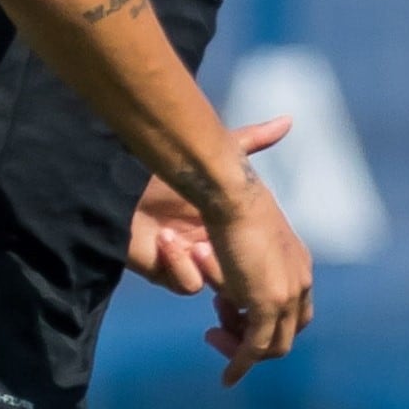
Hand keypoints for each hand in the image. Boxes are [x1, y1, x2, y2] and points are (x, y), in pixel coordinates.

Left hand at [129, 119, 282, 293]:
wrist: (121, 175)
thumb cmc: (169, 165)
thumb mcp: (219, 153)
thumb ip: (253, 141)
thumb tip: (287, 120)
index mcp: (233, 226)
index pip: (263, 258)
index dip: (268, 264)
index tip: (266, 254)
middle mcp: (217, 247)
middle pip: (248, 284)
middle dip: (248, 276)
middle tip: (240, 262)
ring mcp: (192, 263)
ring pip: (223, 289)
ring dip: (215, 270)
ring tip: (199, 246)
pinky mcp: (166, 273)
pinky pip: (188, 285)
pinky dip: (181, 265)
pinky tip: (166, 240)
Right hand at [203, 171, 313, 386]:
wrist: (232, 197)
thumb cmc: (231, 205)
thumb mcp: (243, 236)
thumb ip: (244, 261)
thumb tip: (226, 270)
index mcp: (298, 265)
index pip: (292, 309)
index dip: (263, 319)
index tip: (229, 310)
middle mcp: (301, 282)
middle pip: (288, 330)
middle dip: (254, 338)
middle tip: (220, 328)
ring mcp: (289, 295)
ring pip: (274, 344)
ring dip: (244, 349)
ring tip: (214, 334)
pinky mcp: (270, 304)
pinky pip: (257, 347)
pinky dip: (242, 365)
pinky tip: (228, 378)